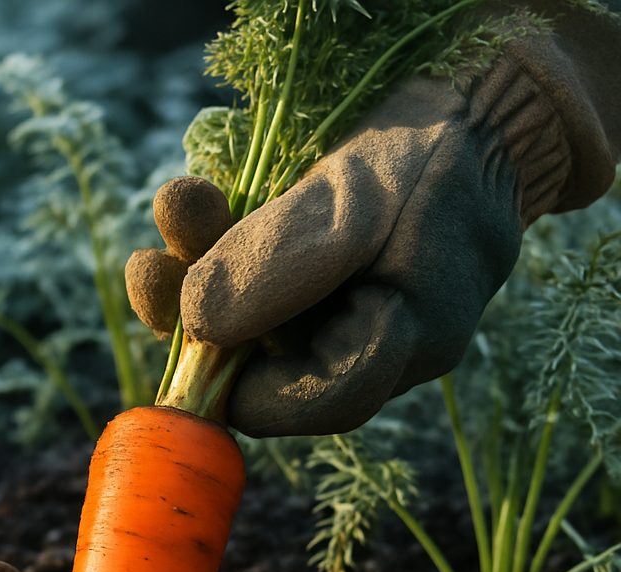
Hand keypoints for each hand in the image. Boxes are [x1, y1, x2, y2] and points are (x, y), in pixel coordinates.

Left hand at [128, 61, 575, 436]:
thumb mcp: (358, 198)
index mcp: (404, 343)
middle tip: (151, 266)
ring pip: (254, 323)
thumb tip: (195, 323)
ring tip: (175, 206)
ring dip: (198, 269)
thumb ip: (281, 263)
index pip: (312, 401)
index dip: (239, 384)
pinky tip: (193, 204)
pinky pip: (258, 290)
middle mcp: (367, 348)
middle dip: (201, 314)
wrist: (476, 113)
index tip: (186, 332)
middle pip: (270, 365)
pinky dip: (220, 249)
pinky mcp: (320, 289)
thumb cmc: (436, 152)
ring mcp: (343, 321)